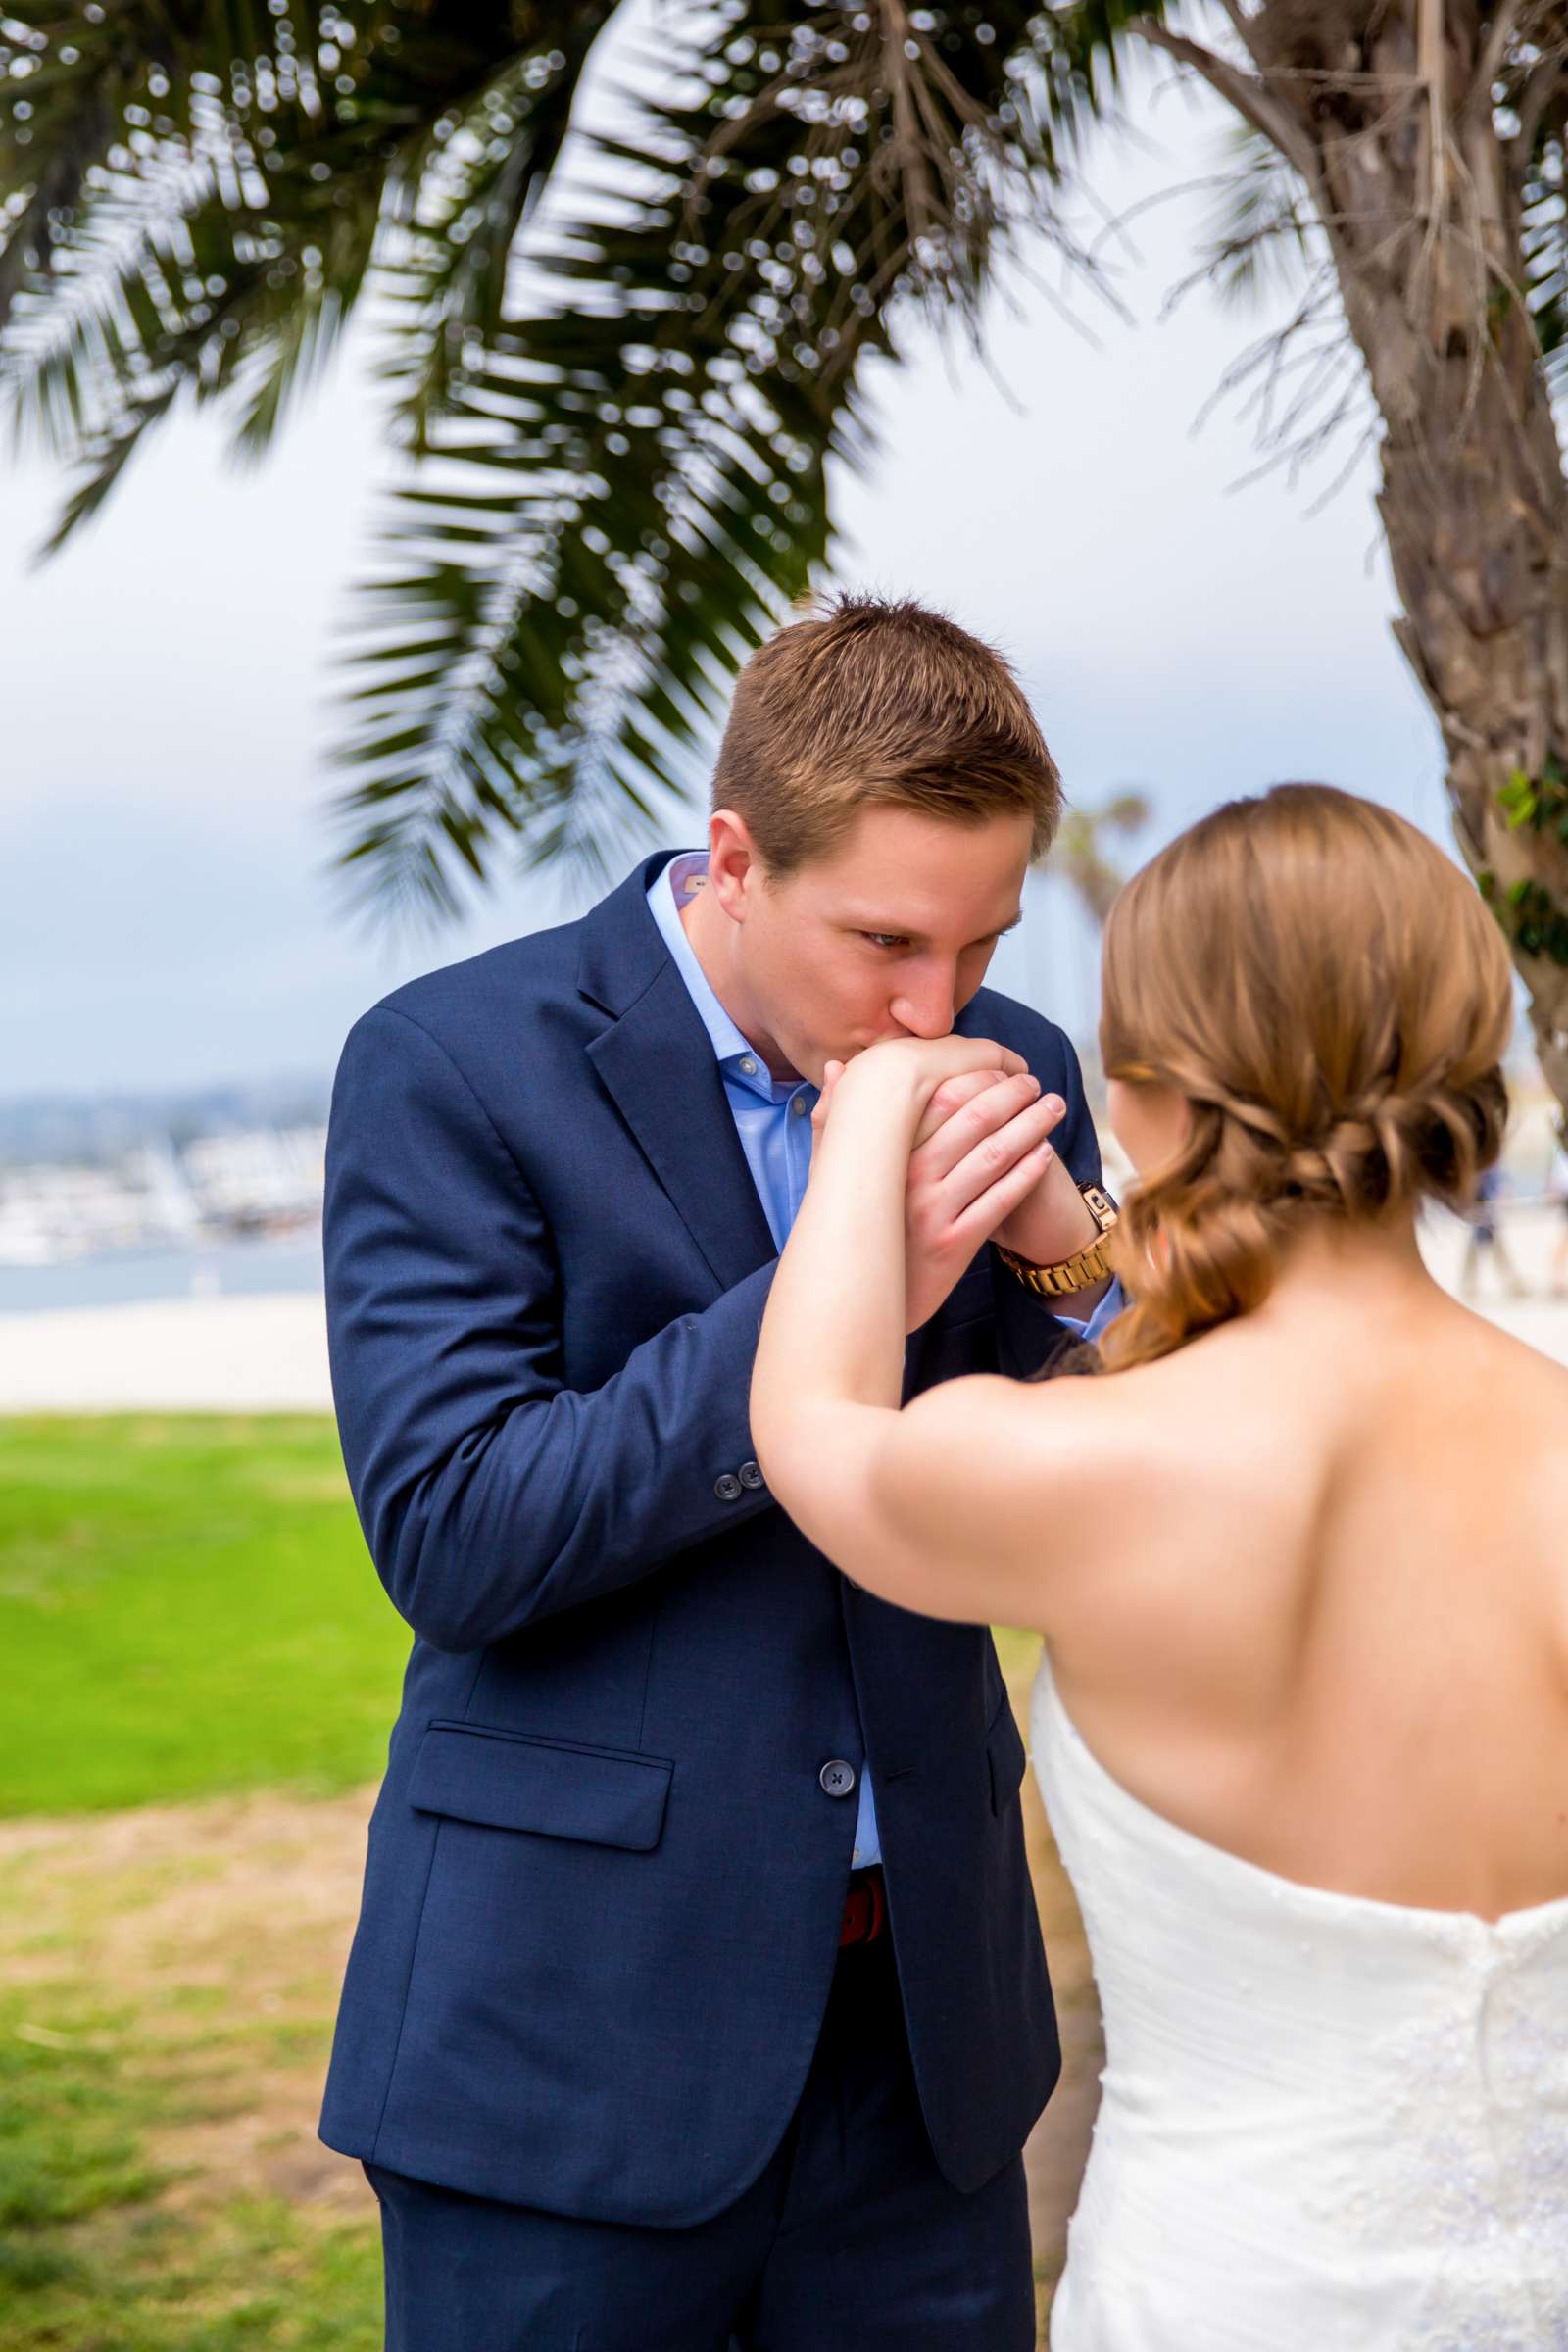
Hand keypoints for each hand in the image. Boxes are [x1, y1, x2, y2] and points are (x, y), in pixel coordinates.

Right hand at [812, 1040, 1068, 1329]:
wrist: (860, 1294)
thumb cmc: (851, 1223)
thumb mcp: (831, 1170)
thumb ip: (834, 1117)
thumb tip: (838, 1066)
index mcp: (886, 1153)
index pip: (942, 1097)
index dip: (979, 1077)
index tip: (1001, 1068)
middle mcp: (909, 1177)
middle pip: (976, 1119)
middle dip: (1013, 1094)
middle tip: (1035, 1082)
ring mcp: (934, 1211)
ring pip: (996, 1155)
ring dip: (1031, 1125)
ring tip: (1053, 1108)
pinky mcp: (954, 1243)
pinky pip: (1000, 1200)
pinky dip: (1027, 1172)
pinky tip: (1045, 1153)